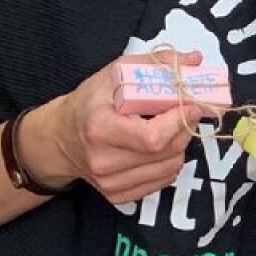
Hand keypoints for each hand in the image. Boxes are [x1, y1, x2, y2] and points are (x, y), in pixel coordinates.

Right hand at [36, 51, 205, 203]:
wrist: (60, 138)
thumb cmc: (90, 102)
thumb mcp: (117, 73)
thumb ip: (157, 64)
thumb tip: (195, 59)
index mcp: (100, 128)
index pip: (153, 137)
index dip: (179, 122)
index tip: (192, 105)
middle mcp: (103, 161)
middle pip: (166, 151)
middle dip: (185, 129)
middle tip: (186, 112)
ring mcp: (110, 183)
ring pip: (171, 168)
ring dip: (180, 145)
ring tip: (169, 129)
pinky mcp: (118, 196)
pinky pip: (163, 181)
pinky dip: (169, 163)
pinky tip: (158, 148)